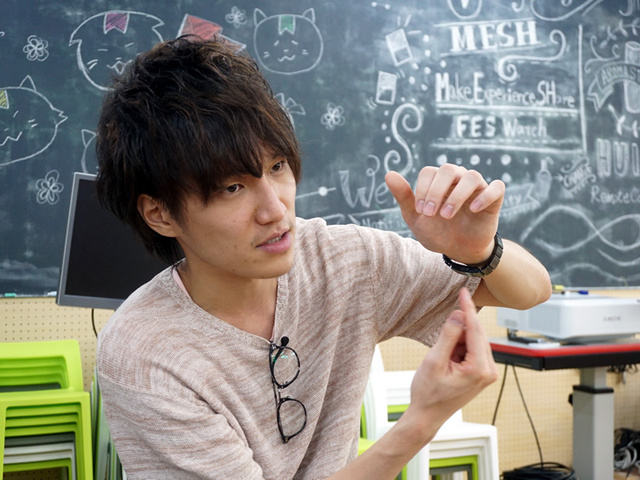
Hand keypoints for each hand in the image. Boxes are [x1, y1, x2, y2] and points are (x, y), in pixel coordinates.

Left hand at [385, 165, 504, 263]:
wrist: (458, 250)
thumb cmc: (437, 231)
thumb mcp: (416, 217)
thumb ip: (404, 196)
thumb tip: (388, 173)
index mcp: (438, 181)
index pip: (429, 172)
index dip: (423, 189)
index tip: (420, 211)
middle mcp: (458, 179)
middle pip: (448, 169)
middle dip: (436, 191)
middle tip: (431, 214)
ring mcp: (477, 188)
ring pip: (472, 176)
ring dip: (457, 195)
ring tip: (447, 215)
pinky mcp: (493, 199)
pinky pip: (497, 188)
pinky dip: (486, 195)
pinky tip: (474, 209)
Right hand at [407, 288, 497, 425]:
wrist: (427, 416)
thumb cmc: (428, 393)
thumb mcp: (434, 360)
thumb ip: (448, 335)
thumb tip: (458, 314)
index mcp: (479, 368)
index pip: (475, 329)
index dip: (468, 308)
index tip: (463, 291)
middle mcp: (489, 371)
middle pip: (475, 334)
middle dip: (458, 331)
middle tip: (440, 344)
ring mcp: (487, 373)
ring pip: (473, 341)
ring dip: (457, 341)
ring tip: (441, 358)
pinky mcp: (482, 373)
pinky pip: (472, 349)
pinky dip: (459, 347)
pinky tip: (447, 359)